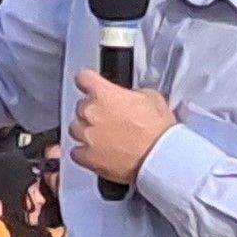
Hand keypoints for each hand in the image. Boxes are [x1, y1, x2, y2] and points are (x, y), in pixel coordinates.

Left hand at [70, 68, 175, 184]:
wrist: (161, 158)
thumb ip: (130, 93)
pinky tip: (99, 154)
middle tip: (110, 121)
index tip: (90, 87)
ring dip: (86, 132)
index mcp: (103, 93)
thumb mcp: (151, 97)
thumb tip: (126, 97)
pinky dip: (84, 153)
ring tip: (105, 139)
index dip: (88, 83)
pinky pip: (76, 152)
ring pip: (75, 129)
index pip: (83, 78)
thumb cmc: (158, 129)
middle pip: (80, 107)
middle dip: (93, 112)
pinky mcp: (87, 157)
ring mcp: (86, 136)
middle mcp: (90, 113)